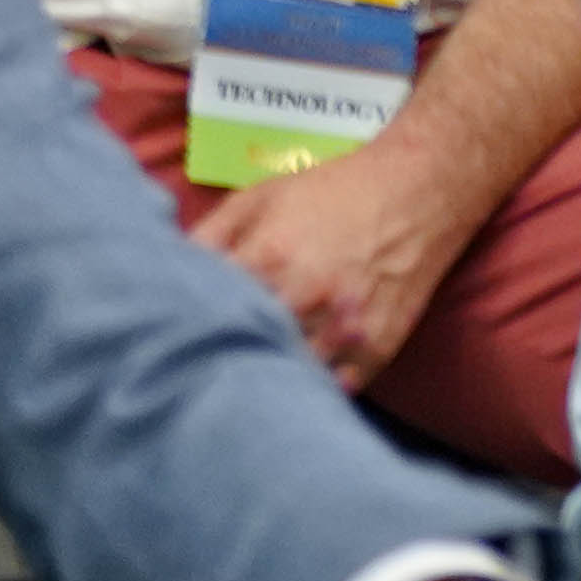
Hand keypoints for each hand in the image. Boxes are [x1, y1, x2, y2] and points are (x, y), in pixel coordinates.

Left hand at [192, 135, 473, 390]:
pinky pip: (335, 389)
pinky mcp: (378, 350)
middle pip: (248, 347)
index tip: (173, 328)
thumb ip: (210, 234)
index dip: (188, 320)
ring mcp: (346, 329)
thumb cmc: (327, 192)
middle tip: (200, 362)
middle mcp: (308, 297)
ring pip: (292, 374)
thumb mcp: (257, 197)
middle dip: (223, 354)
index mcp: (269, 257)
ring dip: (267, 377)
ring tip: (243, 380)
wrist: (413, 194)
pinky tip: (292, 383)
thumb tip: (167, 267)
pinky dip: (311, 388)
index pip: (211, 307)